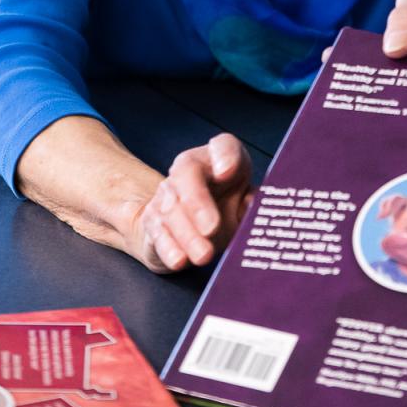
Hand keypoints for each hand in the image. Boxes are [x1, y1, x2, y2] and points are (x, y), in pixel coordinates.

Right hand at [135, 133, 252, 273]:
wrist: (189, 221)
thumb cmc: (226, 204)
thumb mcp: (245, 200)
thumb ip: (252, 203)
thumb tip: (253, 207)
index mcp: (218, 160)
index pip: (223, 146)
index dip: (225, 155)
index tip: (229, 171)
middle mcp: (189, 170)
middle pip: (187, 173)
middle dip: (198, 202)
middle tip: (212, 228)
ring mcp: (167, 193)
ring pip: (171, 208)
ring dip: (188, 234)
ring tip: (204, 255)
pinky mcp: (153, 221)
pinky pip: (158, 232)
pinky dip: (168, 248)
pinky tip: (179, 260)